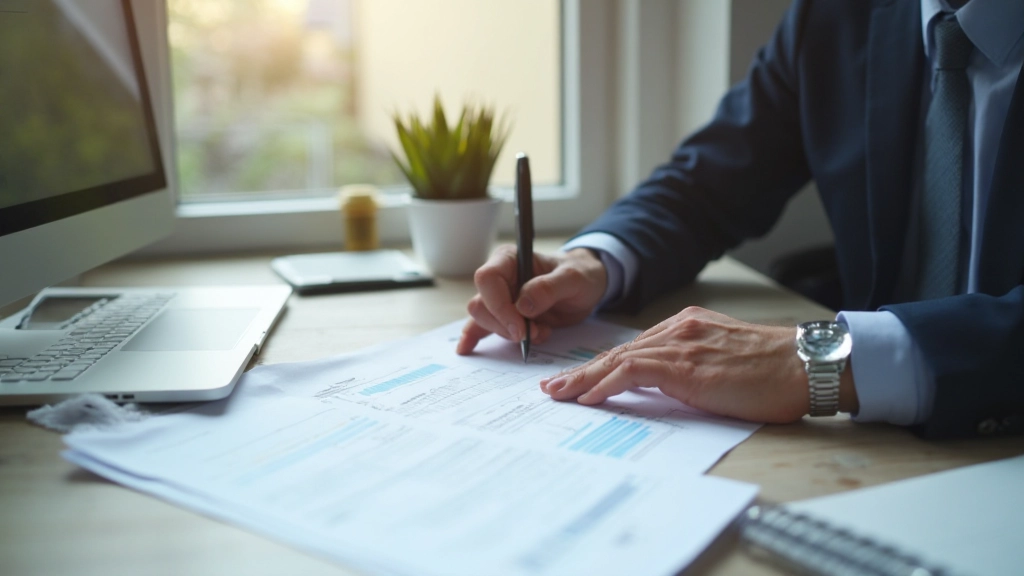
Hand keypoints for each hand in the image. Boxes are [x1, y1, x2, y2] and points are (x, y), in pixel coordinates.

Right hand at [456, 246, 607, 354]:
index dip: (499, 306)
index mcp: (509, 259)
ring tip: (537, 333)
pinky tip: (467, 348)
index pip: (487, 280)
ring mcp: (499, 298)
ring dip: (507, 335)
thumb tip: (522, 305)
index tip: (521, 328)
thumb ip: (548, 288)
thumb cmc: (579, 274)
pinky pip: (482, 327)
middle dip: (504, 326)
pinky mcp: (504, 316)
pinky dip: (474, 338)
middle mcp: (499, 278)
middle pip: (480, 305)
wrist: (586, 286)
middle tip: (533, 333)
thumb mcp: (573, 279)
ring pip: (482, 320)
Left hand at [539, 307, 857, 422]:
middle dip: (582, 371)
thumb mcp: (725, 362)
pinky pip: (633, 372)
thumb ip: (693, 366)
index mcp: (688, 327)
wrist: (805, 366)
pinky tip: (589, 397)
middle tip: (554, 387)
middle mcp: (680, 329)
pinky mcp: (686, 365)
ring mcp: (682, 345)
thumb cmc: (775, 372)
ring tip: (560, 395)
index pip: (634, 348)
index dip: (603, 365)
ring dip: (584, 379)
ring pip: (619, 360)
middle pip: (619, 351)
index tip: (580, 379)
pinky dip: (607, 383)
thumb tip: (667, 387)